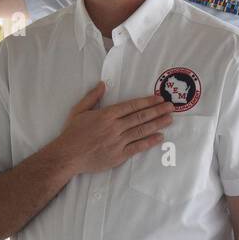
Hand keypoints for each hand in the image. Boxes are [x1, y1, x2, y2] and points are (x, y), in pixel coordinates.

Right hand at [50, 82, 174, 176]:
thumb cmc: (72, 133)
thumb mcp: (79, 110)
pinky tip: (159, 137)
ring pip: (141, 130)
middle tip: (171, 106)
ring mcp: (118, 141)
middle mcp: (114, 127)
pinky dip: (149, 141)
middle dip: (157, 110)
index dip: (147, 101)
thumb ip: (92, 97)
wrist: (67, 156)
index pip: (131, 106)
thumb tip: (103, 84)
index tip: (158, 98)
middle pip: (140, 116)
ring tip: (169, 119)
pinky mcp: (118, 155)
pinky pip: (137, 147)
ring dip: (157, 124)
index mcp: (106, 114)